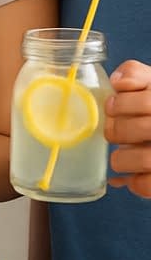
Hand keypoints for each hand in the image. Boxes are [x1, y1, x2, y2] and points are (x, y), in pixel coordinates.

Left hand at [105, 60, 150, 197]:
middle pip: (145, 129)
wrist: (150, 127)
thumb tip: (118, 82)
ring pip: (146, 159)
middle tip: (112, 130)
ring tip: (120, 154)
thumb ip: (135, 74)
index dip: (123, 104)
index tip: (111, 106)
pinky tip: (132, 175)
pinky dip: (136, 183)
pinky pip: (147, 185)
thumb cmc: (150, 105)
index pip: (147, 102)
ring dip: (123, 158)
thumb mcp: (149, 83)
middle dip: (119, 130)